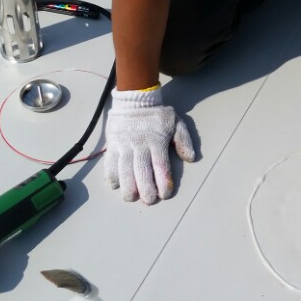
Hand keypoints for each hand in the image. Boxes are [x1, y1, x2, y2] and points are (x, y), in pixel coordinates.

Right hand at [103, 86, 194, 203]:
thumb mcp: (176, 123)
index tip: (165, 194)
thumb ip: (184, 140)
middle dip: (145, 189)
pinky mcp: (113, 145)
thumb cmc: (157, 115)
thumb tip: (191, 158)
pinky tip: (115, 185)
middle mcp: (139, 145)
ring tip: (130, 197)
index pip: (160, 166)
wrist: (135, 100)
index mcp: (157, 141)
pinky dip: (111, 175)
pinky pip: (109, 162)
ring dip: (127, 186)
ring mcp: (124, 145)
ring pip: (124, 170)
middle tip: (149, 200)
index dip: (163, 182)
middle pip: (141, 171)